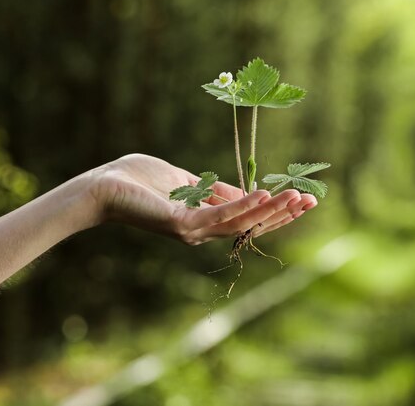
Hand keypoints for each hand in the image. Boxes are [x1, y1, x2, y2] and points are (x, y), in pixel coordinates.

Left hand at [92, 154, 317, 244]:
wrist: (102, 186)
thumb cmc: (139, 181)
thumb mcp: (187, 182)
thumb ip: (215, 190)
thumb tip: (246, 192)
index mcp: (205, 221)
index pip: (248, 218)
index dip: (275, 210)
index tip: (301, 197)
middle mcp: (203, 232)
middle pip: (251, 225)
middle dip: (282, 214)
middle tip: (312, 200)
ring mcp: (193, 232)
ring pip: (241, 222)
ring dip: (270, 210)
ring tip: (296, 197)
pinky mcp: (182, 225)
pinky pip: (219, 216)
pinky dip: (243, 206)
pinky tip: (263, 194)